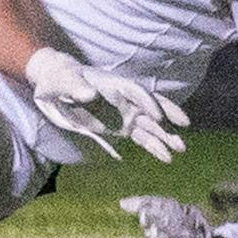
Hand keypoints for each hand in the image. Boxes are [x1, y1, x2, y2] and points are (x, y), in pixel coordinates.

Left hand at [25, 48, 189, 163]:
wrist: (53, 86)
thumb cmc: (59, 80)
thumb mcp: (63, 82)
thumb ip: (76, 88)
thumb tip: (90, 94)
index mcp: (113, 85)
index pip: (136, 92)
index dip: (148, 102)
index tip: (158, 116)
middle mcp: (123, 100)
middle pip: (150, 107)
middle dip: (168, 116)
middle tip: (184, 127)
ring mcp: (123, 114)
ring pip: (149, 125)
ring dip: (164, 136)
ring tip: (180, 150)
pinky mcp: (119, 128)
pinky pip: (140, 137)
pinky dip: (152, 147)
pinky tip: (165, 158)